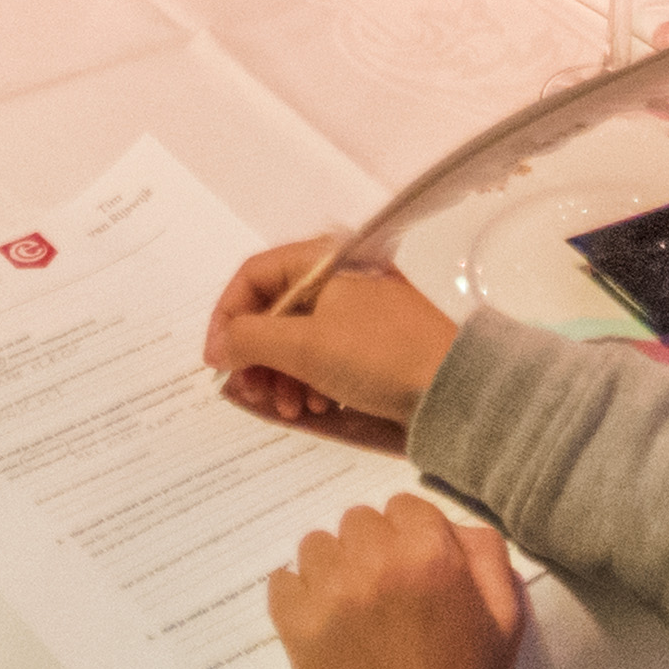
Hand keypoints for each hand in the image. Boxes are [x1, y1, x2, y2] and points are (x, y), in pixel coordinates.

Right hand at [208, 237, 460, 449]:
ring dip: (281, 376)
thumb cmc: (378, 355)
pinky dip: (309, 381)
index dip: (226, 317)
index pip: (252, 275)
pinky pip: (323, 355)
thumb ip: (249, 339)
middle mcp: (336, 278)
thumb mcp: (303, 346)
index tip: (217, 361)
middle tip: (250, 392)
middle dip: (255, 357)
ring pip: (295, 339)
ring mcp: (355, 310)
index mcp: (321, 260)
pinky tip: (315, 407)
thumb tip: (217, 346)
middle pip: (272, 311)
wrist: (452, 388)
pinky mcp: (370, 343)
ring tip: (288, 408)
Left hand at [268, 495, 527, 668]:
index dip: (410, 535)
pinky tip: (318, 621)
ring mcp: (331, 590)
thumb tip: (455, 528)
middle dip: (370, 548)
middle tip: (381, 591)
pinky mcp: (295, 623)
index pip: (405, 506)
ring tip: (347, 606)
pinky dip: (296, 595)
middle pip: (359, 520)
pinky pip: (282, 580)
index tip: (410, 568)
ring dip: (331, 567)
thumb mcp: (505, 621)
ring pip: (317, 544)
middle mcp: (378, 561)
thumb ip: (487, 557)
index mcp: (432, 554)